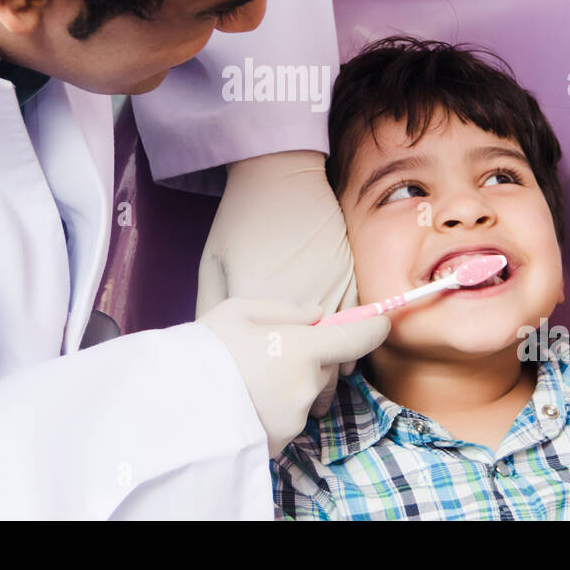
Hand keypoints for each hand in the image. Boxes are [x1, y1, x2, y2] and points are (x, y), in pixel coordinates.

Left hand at [197, 149, 360, 416]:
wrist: (281, 178)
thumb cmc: (240, 221)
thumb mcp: (213, 268)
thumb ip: (214, 316)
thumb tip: (221, 354)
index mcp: (261, 307)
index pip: (269, 370)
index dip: (265, 387)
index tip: (260, 391)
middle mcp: (302, 309)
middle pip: (311, 374)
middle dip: (301, 389)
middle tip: (286, 388)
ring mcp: (333, 296)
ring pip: (341, 359)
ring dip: (327, 370)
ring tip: (308, 368)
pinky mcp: (351, 283)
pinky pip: (356, 331)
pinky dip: (344, 344)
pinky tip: (327, 341)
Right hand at [199, 297, 389, 457]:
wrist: (172, 408)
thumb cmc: (205, 351)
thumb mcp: (238, 311)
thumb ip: (284, 309)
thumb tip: (317, 314)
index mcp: (304, 348)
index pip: (358, 339)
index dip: (372, 328)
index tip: (379, 323)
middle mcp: (307, 386)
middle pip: (328, 367)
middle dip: (313, 357)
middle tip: (272, 350)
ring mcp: (295, 418)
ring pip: (307, 394)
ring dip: (293, 384)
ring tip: (251, 377)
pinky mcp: (280, 442)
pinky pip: (288, 417)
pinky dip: (275, 408)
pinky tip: (245, 400)